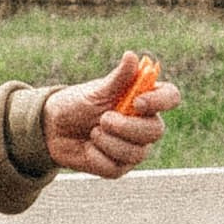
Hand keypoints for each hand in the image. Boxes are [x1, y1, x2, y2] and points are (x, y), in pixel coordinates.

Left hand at [42, 54, 178, 178]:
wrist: (53, 128)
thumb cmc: (78, 104)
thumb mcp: (96, 90)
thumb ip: (118, 78)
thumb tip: (132, 56)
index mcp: (144, 99)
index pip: (170, 97)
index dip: (160, 101)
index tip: (138, 102)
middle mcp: (144, 124)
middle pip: (156, 130)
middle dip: (127, 127)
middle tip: (103, 119)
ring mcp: (134, 148)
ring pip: (136, 152)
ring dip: (108, 141)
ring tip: (93, 132)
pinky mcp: (119, 167)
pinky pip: (115, 166)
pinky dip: (97, 156)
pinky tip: (89, 147)